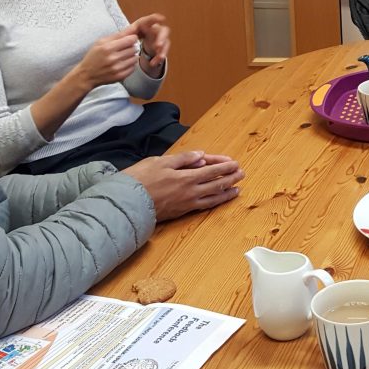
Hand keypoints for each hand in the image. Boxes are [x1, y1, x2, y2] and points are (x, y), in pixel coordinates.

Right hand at [73, 27, 139, 88]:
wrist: (86, 75)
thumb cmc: (93, 56)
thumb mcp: (101, 42)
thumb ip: (118, 35)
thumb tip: (133, 27)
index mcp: (107, 47)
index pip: (130, 39)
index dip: (132, 38)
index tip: (129, 39)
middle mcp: (113, 58)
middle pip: (134, 48)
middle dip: (131, 47)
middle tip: (125, 48)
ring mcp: (117, 68)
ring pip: (135, 58)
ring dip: (132, 56)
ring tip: (124, 56)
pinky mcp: (120, 76)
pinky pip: (133, 67)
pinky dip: (130, 64)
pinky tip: (123, 63)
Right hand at [122, 151, 244, 220]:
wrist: (127, 202)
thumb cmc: (141, 179)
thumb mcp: (160, 161)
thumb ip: (183, 159)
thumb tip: (201, 156)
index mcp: (185, 176)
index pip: (211, 170)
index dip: (224, 167)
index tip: (235, 163)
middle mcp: (190, 191)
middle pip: (216, 184)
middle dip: (230, 178)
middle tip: (241, 174)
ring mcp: (186, 203)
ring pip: (212, 198)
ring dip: (226, 193)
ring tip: (237, 189)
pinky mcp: (181, 212)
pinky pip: (203, 207)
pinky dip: (214, 202)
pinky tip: (218, 200)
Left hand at [129, 13, 170, 68]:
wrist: (135, 49)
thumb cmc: (130, 40)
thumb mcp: (126, 38)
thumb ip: (125, 36)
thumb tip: (123, 38)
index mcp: (146, 25)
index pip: (150, 20)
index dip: (155, 18)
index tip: (162, 19)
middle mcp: (155, 30)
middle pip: (163, 31)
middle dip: (161, 38)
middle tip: (158, 45)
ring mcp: (160, 39)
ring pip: (166, 42)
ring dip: (163, 50)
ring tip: (159, 57)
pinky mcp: (161, 47)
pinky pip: (163, 52)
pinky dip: (158, 58)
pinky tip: (153, 63)